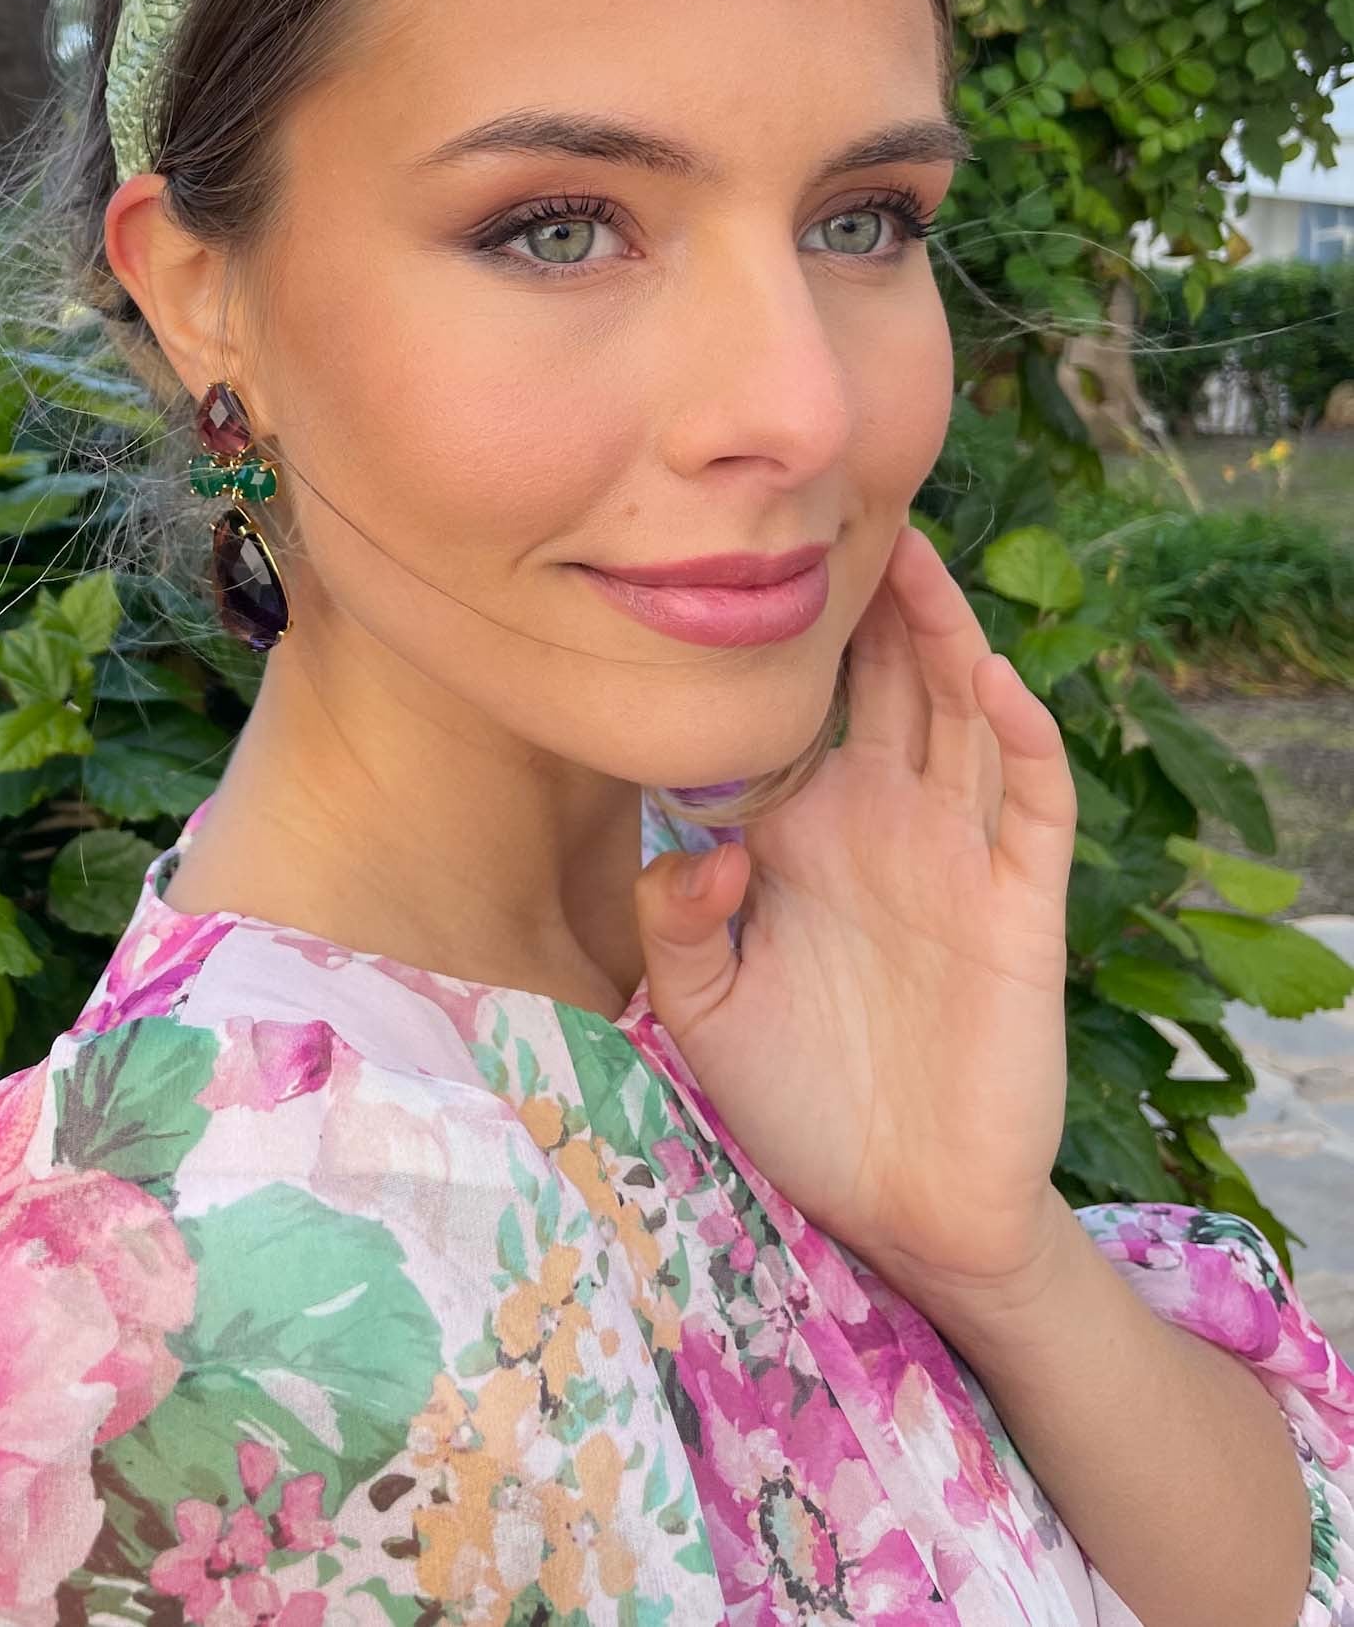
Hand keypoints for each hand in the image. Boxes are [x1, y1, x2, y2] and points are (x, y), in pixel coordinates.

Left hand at [635, 519, 1078, 1313]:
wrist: (895, 1206)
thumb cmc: (797, 1101)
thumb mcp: (704, 1010)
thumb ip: (678, 923)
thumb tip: (696, 842)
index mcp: (805, 832)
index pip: (799, 706)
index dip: (783, 630)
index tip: (742, 541)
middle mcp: (882, 823)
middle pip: (883, 681)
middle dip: (865, 598)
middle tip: (833, 500)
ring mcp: (956, 857)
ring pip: (957, 715)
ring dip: (940, 635)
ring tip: (909, 553)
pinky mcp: (1019, 906)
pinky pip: (1029, 804)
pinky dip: (1019, 737)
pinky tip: (991, 678)